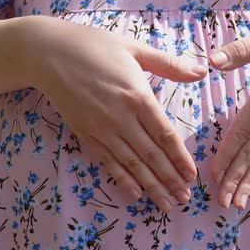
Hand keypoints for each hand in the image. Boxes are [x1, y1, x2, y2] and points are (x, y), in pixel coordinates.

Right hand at [26, 16, 207, 212]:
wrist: (47, 52)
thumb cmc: (94, 45)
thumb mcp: (134, 48)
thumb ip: (169, 64)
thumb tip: (202, 70)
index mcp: (137, 96)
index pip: (165, 134)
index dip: (179, 157)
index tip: (191, 175)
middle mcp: (120, 117)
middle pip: (151, 155)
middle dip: (169, 179)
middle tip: (185, 198)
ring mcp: (100, 128)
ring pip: (131, 163)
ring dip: (150, 186)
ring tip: (166, 203)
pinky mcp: (84, 133)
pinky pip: (106, 161)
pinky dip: (121, 179)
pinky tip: (134, 194)